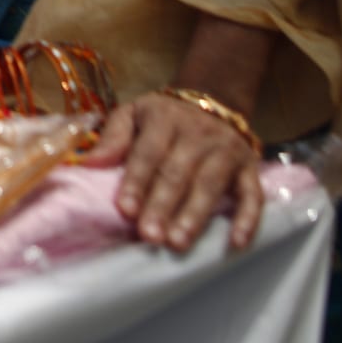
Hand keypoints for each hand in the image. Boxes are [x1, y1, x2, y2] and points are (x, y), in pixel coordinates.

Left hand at [85, 92, 262, 251]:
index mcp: (164, 119)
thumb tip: (89, 163)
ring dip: (195, 216)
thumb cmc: (162, 117)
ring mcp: (227, 151)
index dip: (137, 182)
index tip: (125, 210)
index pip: (149, 153)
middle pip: (178, 173)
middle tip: (150, 236)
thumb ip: (113, 137)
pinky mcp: (250, 168)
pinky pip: (253, 194)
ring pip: (211, 185)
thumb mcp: (133, 114)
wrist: (213, 98)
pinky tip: (237, 243)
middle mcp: (199, 134)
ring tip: (178, 244)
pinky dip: (248, 219)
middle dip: (163, 206)